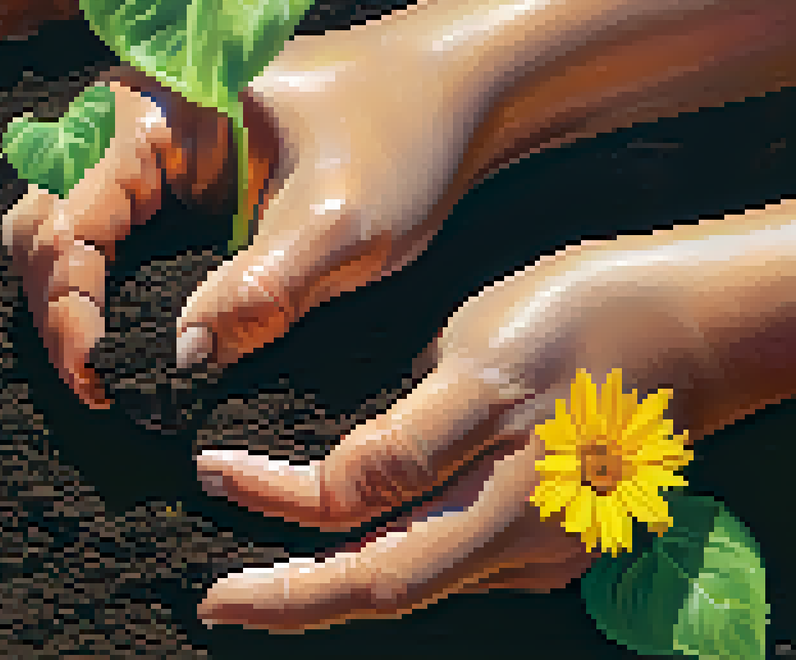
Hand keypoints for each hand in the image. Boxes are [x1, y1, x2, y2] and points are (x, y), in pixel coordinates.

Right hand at [3, 21, 483, 406]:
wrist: (454, 91)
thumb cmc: (402, 136)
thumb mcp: (340, 226)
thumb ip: (259, 295)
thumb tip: (177, 365)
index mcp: (151, 110)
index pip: (64, 221)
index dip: (68, 311)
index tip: (101, 383)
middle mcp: (127, 119)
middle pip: (39, 224)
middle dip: (54, 310)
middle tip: (97, 387)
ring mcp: (143, 146)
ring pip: (59, 231)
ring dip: (66, 304)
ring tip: (104, 374)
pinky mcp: (168, 176)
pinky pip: (102, 236)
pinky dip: (97, 292)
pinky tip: (124, 341)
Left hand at [191, 204, 795, 631]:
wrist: (705, 315)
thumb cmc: (592, 326)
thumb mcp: (482, 371)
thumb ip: (405, 448)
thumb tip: (329, 499)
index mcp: (499, 520)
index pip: (362, 563)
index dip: (280, 540)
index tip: (210, 483)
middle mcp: (520, 550)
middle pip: (385, 587)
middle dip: (295, 597)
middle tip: (220, 601)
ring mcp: (542, 538)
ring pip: (418, 571)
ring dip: (336, 570)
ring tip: (269, 563)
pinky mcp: (551, 512)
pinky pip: (451, 546)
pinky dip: (389, 541)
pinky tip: (358, 524)